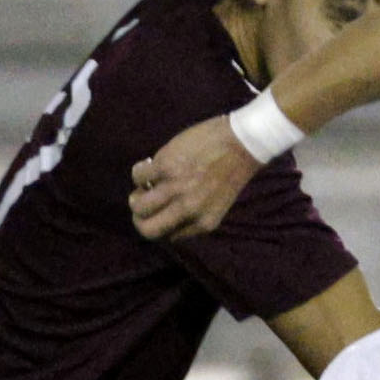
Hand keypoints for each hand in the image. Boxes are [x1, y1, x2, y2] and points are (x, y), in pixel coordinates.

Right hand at [132, 113, 258, 241]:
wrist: (243, 142)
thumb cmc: (230, 171)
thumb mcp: (217, 204)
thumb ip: (193, 214)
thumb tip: (163, 214)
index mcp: (203, 223)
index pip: (167, 237)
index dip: (159, 222)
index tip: (161, 210)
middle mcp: (188, 210)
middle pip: (147, 229)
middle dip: (139, 218)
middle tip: (142, 203)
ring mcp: (176, 188)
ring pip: (138, 206)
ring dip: (136, 196)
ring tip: (145, 184)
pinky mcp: (166, 166)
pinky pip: (138, 176)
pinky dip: (139, 171)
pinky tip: (149, 165)